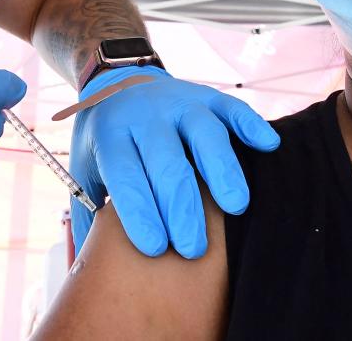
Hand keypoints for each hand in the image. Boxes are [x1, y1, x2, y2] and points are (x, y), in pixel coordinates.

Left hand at [69, 66, 279, 258]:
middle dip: (182, 207)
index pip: (125, 174)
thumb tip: (91, 270)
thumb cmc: (105, 140)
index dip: (140, 210)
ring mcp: (179, 103)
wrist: (117, 81)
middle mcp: (145, 116)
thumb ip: (86, 213)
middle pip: (167, 161)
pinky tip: (268, 145)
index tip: (155, 248)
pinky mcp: (206, 96)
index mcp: (111, 135)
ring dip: (221, 170)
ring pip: (204, 133)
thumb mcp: (84, 169)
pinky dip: (250, 124)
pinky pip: (231, 108)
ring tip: (236, 207)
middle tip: (193, 248)